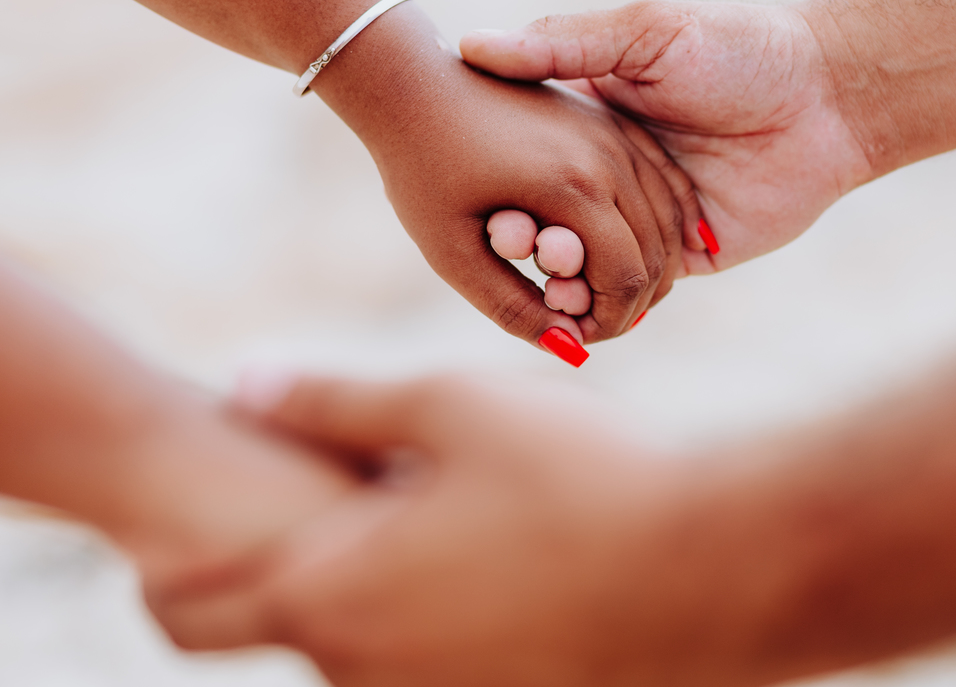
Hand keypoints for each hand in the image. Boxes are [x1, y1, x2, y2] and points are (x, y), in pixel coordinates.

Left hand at [154, 372, 769, 686]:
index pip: (187, 609)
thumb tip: (245, 384)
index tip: (162, 536)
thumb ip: (331, 399)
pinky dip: (423, 619)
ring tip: (411, 519)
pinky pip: (427, 666)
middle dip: (264, 575)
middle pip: (274, 631)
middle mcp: (369, 671)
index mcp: (332, 594)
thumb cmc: (574, 475)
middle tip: (312, 505)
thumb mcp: (447, 406)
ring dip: (356, 594)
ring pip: (356, 651)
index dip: (157, 571)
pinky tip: (482, 557)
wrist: (710, 568)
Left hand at [318, 12, 703, 361]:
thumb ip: (511, 306)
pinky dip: (660, 224)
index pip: (627, 278)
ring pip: (670, 217)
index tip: (578, 336)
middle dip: (634, 301)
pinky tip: (638, 250)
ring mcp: (614, 131)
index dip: (610, 322)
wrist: (413, 82)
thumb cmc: (420, 170)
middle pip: (658, 253)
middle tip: (595, 322)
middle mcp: (606, 155)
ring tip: (611, 292)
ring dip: (653, 265)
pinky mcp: (610, 120)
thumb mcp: (451, 252)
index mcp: (571, 188)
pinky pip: (662, 181)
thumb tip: (568, 349)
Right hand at [461, 1, 874, 272]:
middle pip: (554, 221)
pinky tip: (587, 311)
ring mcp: (650, 218)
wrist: (831, 96)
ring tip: (551, 286)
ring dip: (566, 280)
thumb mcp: (642, 33)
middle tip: (513, 243)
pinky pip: (642, 290)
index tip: (483, 198)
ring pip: (592, 264)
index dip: (503, 184)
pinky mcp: (689, 254)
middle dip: (530, 239)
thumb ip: (561, 44)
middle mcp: (615, 175)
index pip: (529, 165)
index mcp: (595, 122)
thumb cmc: (737, 48)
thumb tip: (472, 45)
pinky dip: (613, 305)